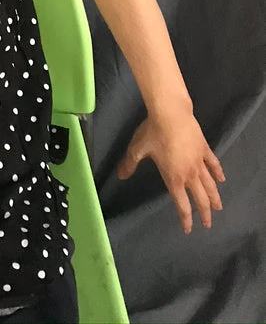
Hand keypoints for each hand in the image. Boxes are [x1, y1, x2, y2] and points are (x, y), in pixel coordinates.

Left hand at [117, 111, 225, 232]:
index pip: (182, 204)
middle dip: (204, 213)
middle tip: (208, 224)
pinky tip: (222, 179)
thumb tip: (120, 176)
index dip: (185, 218)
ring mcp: (199, 161)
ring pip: (210, 184)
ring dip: (214, 197)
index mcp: (174, 177)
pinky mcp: (204, 149)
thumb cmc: (153, 132)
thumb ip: (130, 164)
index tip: (188, 229)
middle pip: (200, 198)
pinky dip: (218, 173)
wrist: (171, 113)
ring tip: (219, 208)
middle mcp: (189, 174)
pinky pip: (213, 164)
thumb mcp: (137, 149)